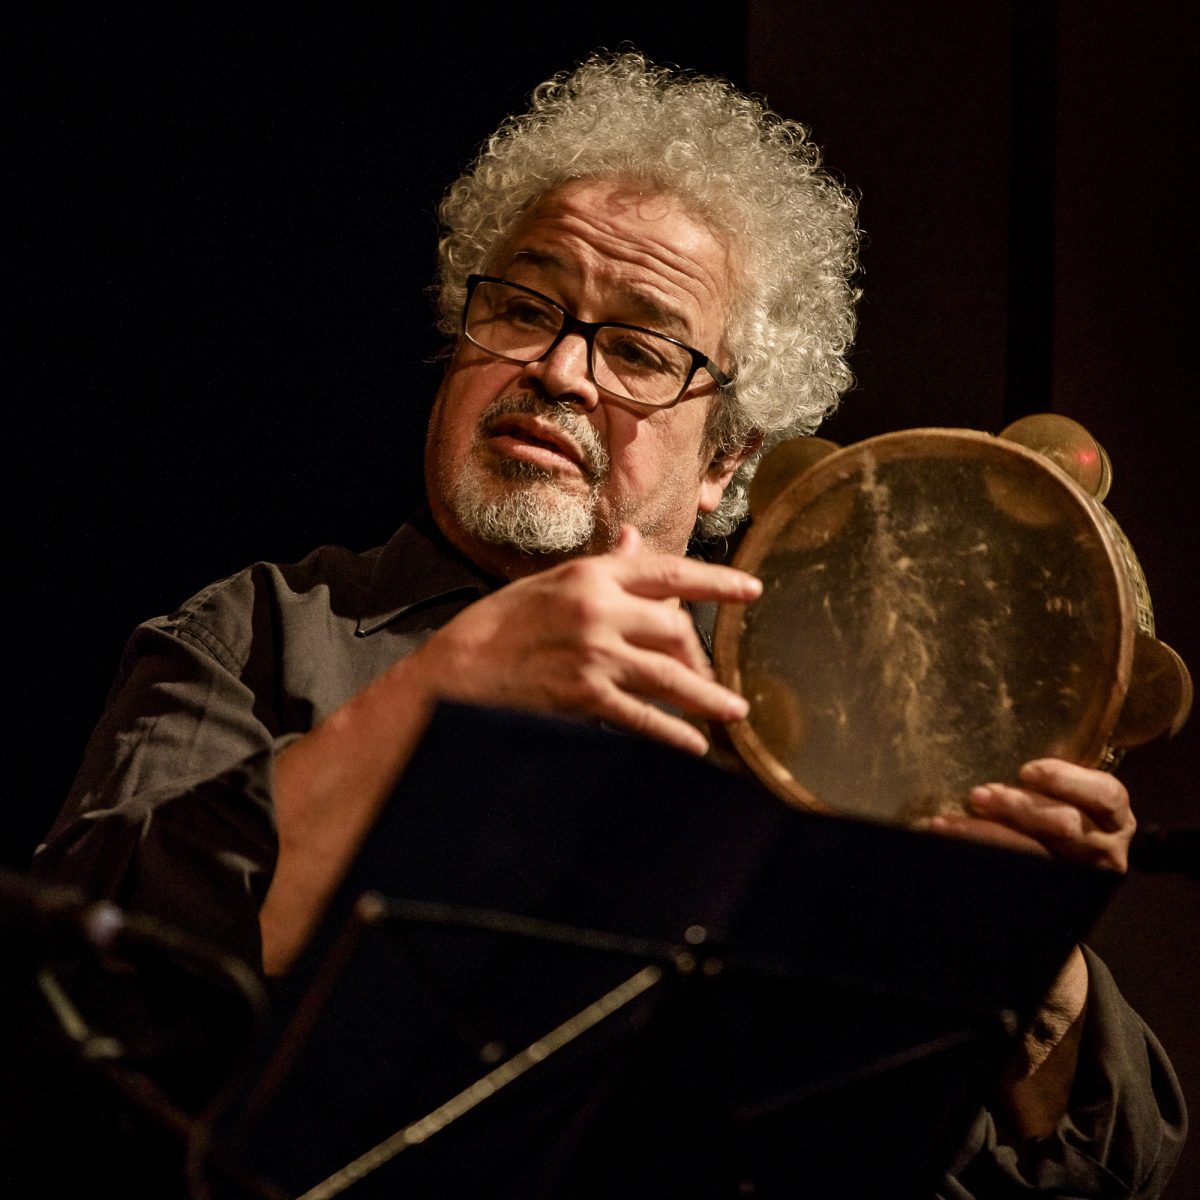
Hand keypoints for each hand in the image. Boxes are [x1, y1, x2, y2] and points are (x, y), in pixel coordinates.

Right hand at [406, 525, 759, 754]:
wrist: (457, 670)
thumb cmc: (501, 624)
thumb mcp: (552, 582)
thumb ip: (603, 567)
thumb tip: (637, 542)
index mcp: (591, 575)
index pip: (669, 572)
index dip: (716, 582)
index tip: (751, 591)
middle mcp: (598, 609)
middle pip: (675, 627)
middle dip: (700, 656)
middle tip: (713, 677)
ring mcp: (593, 654)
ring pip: (670, 676)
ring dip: (708, 698)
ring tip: (734, 712)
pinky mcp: (583, 695)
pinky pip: (643, 717)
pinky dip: (673, 733)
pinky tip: (694, 744)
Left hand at [929, 758, 1133, 871]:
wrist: (1070, 871)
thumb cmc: (1063, 813)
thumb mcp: (1071, 794)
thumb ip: (1052, 780)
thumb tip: (1001, 753)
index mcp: (1115, 814)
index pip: (1104, 794)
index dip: (1064, 779)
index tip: (1025, 771)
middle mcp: (1106, 847)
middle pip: (1064, 824)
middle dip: (1017, 806)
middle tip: (978, 794)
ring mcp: (1082, 875)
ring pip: (1034, 854)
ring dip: (987, 833)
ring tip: (950, 822)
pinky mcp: (1056, 892)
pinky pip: (1014, 872)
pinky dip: (979, 850)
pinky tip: (950, 838)